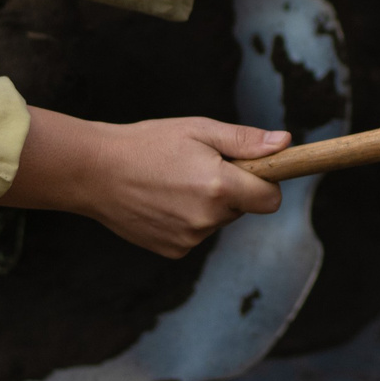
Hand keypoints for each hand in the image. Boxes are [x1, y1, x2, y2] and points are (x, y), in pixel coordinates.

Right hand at [0, 108, 287, 257]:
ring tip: (172, 181)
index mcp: (219, 186)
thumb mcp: (199, 130)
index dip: (265, 182)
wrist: (95, 171)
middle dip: (231, 190)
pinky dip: (186, 219)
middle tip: (198, 167)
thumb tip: (285, 144)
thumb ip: (245, 141)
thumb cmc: (148, 143)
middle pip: (242, 208)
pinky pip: (195, 234)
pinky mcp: (173, 250)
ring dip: (207, 205)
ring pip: (217, 221)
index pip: (270, 199)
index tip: (252, 170)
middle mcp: (208, 219)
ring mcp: (189, 239)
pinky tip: (161, 200)